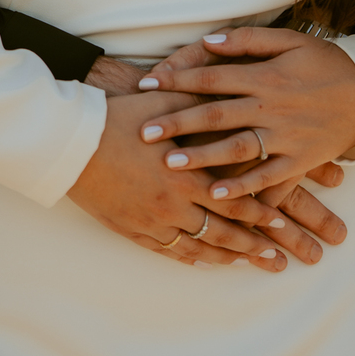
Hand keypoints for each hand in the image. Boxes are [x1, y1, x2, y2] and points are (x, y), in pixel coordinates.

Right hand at [81, 59, 340, 266]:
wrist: (68, 142)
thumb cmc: (115, 117)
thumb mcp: (161, 104)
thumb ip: (197, 103)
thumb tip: (227, 90)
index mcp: (185, 172)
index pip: (234, 197)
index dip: (262, 212)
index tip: (285, 222)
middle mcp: (173, 202)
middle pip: (224, 231)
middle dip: (257, 245)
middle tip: (284, 258)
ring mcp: (152, 220)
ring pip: (200, 247)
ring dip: (230, 257)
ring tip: (253, 265)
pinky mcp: (132, 229)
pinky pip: (169, 251)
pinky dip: (192, 258)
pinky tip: (206, 262)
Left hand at [136, 26, 354, 200]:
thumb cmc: (326, 62)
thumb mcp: (290, 40)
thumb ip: (247, 41)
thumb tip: (208, 41)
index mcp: (265, 76)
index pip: (212, 78)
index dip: (177, 80)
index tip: (146, 85)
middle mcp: (272, 107)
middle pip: (216, 115)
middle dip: (178, 123)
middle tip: (144, 133)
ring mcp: (287, 137)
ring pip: (238, 149)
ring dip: (202, 157)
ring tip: (170, 164)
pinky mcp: (301, 160)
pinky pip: (269, 178)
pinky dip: (243, 188)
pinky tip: (216, 195)